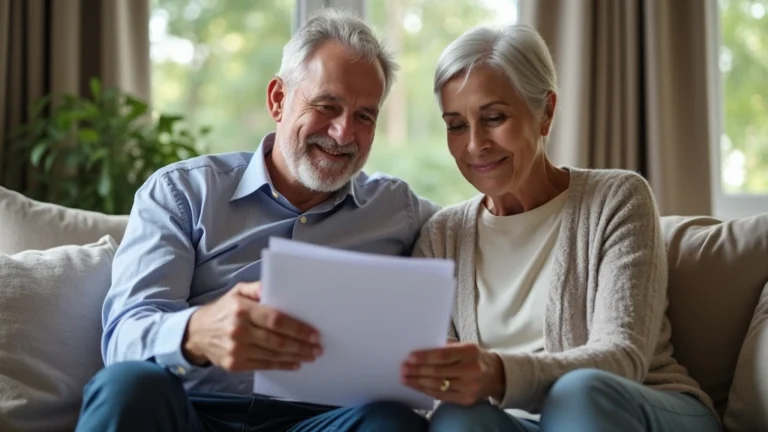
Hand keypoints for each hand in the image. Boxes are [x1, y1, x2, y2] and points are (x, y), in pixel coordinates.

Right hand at [183, 281, 321, 371]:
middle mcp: (239, 330)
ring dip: (295, 357)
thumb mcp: (237, 292)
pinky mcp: (235, 364)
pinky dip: (281, 365)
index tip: (313, 333)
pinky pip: (263, 365)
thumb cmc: (223, 310)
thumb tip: (276, 286)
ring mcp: (236, 350)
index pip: (275, 320)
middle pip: (277, 340)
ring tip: (310, 356)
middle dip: (301, 345)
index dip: (297, 328)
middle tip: (317, 348)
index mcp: (242, 310)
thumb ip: (257, 288)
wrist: (197, 333)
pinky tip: (294, 363)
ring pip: (272, 355)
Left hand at [401, 342, 504, 405]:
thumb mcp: (464, 346)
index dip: (425, 357)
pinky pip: (442, 396)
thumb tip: (419, 351)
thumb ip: (445, 348)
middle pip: (438, 371)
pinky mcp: (467, 400)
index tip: (410, 357)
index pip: (443, 355)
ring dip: (418, 382)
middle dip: (417, 370)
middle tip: (403, 368)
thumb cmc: (473, 357)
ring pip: (438, 385)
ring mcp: (470, 387)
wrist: (495, 375)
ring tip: (405, 378)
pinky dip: (426, 390)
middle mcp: (471, 370)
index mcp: (470, 352)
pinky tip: (416, 386)